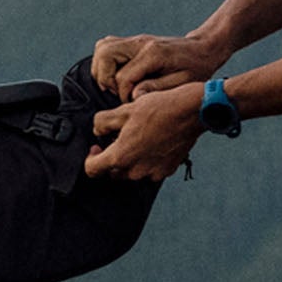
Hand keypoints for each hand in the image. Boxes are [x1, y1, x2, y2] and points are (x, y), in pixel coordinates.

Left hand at [85, 83, 204, 183]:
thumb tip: (97, 131)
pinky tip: (153, 142)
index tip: (97, 146)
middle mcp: (135, 171)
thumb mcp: (124, 109)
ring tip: (138, 138)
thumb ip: (103, 122)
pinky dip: (147, 160)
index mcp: (121, 156)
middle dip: (111, 157)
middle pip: (113, 172)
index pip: (92, 169)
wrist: (190, 112)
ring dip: (130, 160)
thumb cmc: (157, 108)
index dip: (90, 157)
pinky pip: (150, 170)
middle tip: (118, 137)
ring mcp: (152, 173)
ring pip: (131, 172)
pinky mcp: (167, 171)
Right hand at [91, 32, 222, 100]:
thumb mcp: (183, 84)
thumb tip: (134, 96)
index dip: (123, 94)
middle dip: (105, 78)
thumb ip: (157, 89)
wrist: (202, 49)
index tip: (132, 103)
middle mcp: (140, 43)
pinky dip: (105, 62)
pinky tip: (116, 75)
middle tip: (119, 92)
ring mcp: (135, 40)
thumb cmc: (196, 68)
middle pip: (105, 54)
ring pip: (102, 48)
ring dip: (102, 69)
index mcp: (153, 54)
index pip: (123, 76)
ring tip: (116, 84)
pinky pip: (107, 46)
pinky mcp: (133, 42)